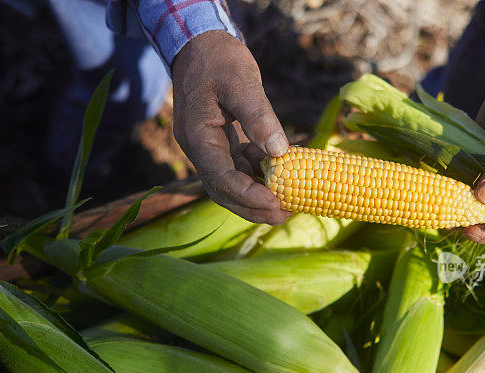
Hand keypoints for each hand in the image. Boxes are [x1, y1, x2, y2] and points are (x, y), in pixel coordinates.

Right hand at [171, 30, 289, 224]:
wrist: (199, 43)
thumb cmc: (219, 58)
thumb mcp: (242, 82)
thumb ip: (259, 117)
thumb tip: (279, 153)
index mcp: (197, 137)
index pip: (220, 178)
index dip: (248, 195)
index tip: (276, 203)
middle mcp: (199, 148)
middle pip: (222, 190)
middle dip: (252, 207)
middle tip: (283, 216)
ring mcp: (208, 147)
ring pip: (230, 183)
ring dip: (255, 195)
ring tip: (286, 204)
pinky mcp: (219, 142)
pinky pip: (236, 167)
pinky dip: (256, 175)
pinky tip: (279, 175)